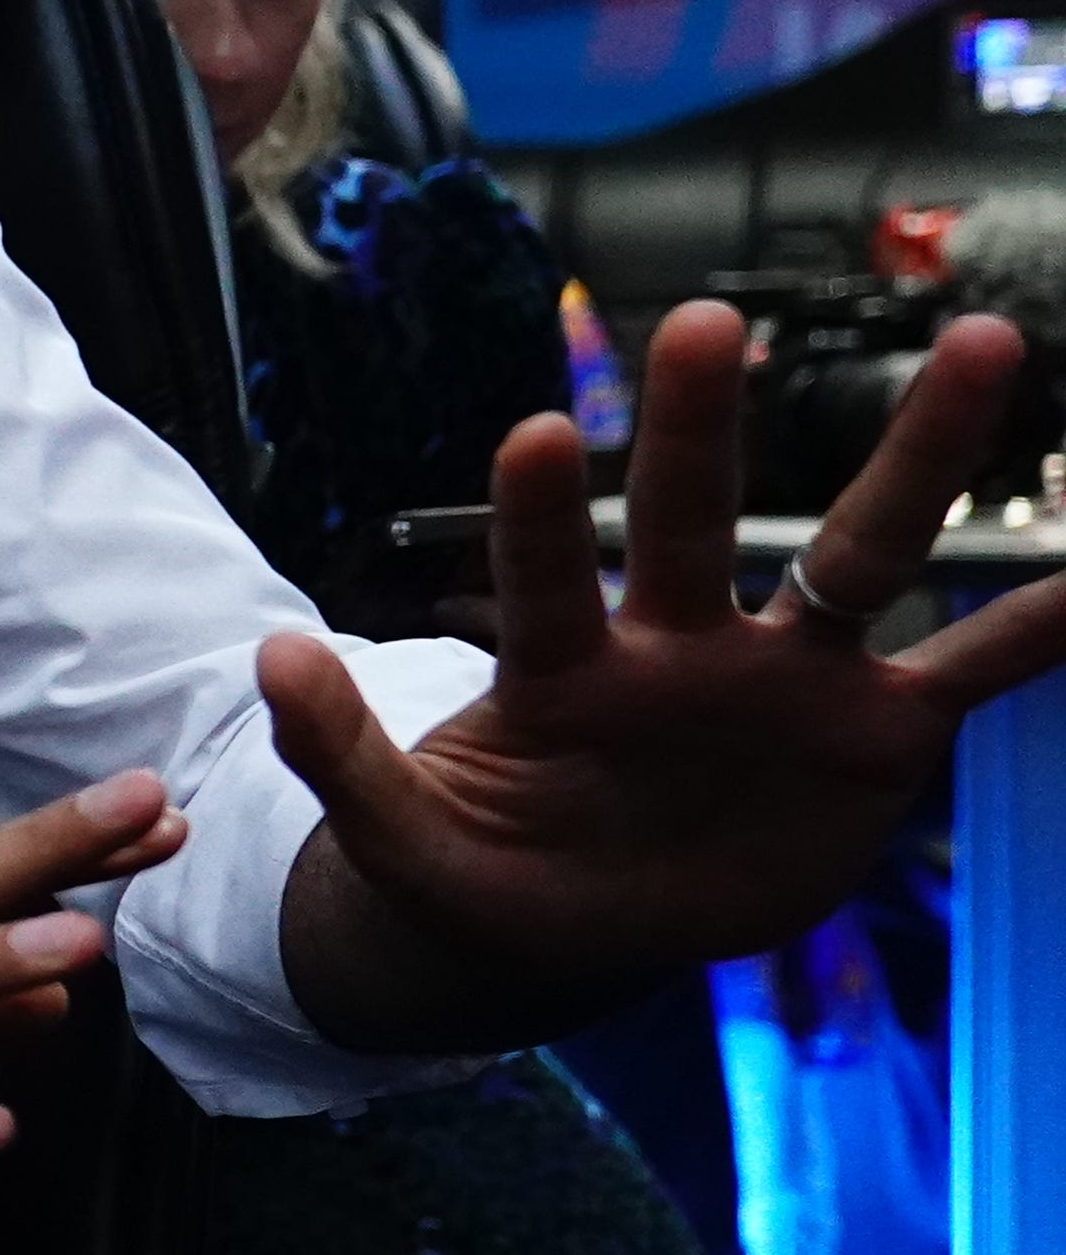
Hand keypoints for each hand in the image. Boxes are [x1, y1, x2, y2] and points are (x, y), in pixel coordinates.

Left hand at [276, 299, 1065, 1048]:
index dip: (542, 514)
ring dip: (920, 456)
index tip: (541, 429)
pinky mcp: (871, 737)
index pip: (542, 575)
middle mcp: (682, 649)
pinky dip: (1037, 625)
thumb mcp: (400, 839)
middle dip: (705, 430)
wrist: (579, 932)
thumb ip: (339, 757)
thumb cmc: (485, 870)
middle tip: (706, 322)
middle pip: (696, 523)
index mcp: (565, 674)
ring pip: (860, 552)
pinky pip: (971, 668)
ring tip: (985, 345)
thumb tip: (267, 656)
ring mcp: (786, 682)